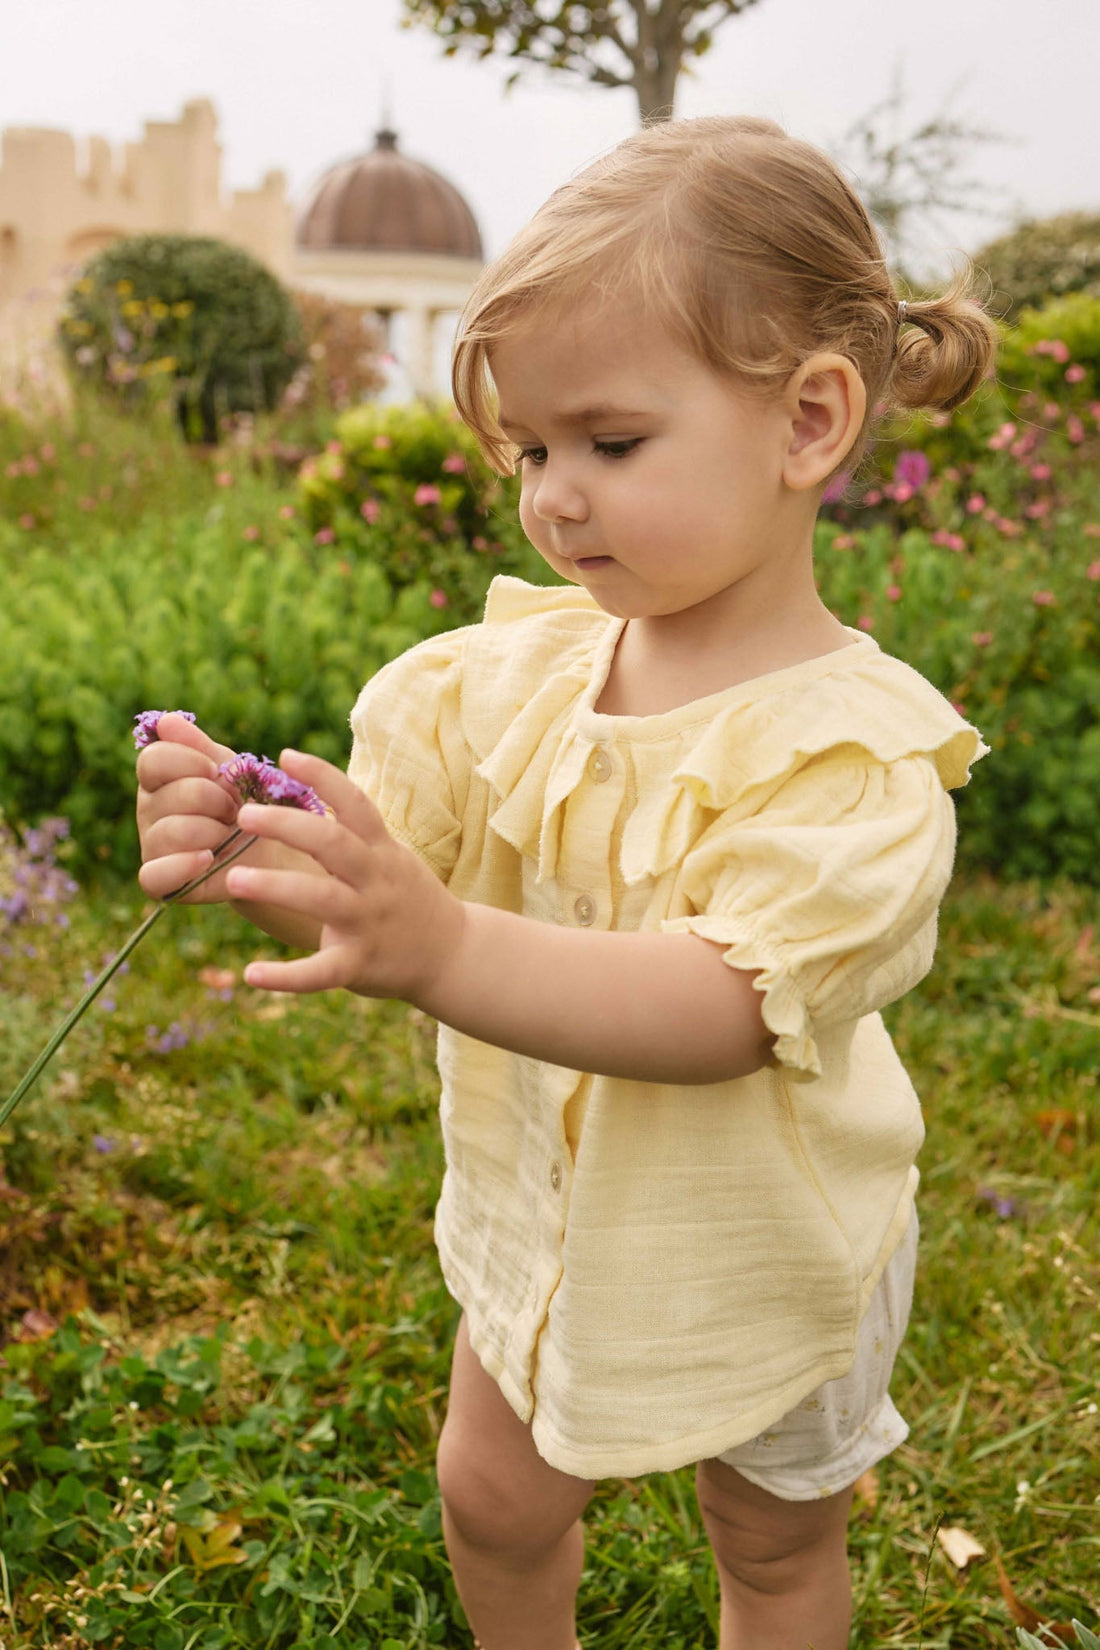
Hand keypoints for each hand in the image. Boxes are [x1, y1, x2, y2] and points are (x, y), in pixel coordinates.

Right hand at [136, 713, 242, 901]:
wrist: (275, 848)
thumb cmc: (250, 801)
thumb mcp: (230, 767)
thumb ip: (198, 745)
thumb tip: (165, 721)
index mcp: (159, 778)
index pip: (153, 760)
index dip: (191, 763)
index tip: (218, 772)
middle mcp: (148, 810)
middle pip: (172, 795)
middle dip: (215, 800)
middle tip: (232, 810)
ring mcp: (152, 846)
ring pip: (170, 832)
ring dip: (212, 832)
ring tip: (227, 836)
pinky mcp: (162, 882)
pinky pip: (153, 876)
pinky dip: (182, 865)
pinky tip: (208, 858)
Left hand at [223, 750, 464, 1002]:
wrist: (452, 954)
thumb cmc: (406, 897)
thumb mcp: (389, 856)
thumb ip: (351, 833)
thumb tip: (302, 793)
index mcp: (381, 850)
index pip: (355, 803)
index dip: (323, 776)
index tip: (286, 756)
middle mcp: (375, 880)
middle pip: (332, 843)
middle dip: (287, 825)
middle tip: (244, 817)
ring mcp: (368, 922)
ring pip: (321, 899)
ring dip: (275, 887)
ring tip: (234, 880)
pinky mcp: (360, 964)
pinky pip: (321, 971)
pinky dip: (285, 977)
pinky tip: (251, 974)